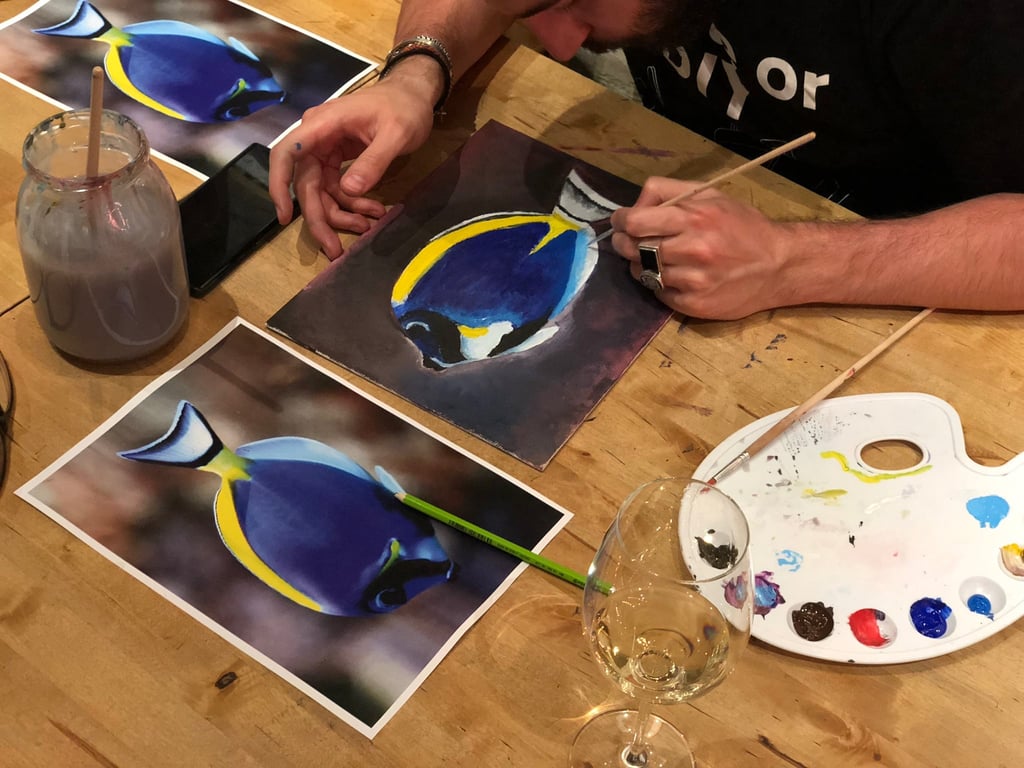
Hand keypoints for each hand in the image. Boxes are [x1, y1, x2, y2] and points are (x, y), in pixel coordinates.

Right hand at [268, 70, 436, 258]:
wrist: (414, 95)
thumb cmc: (404, 107)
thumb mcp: (396, 134)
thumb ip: (374, 161)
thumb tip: (351, 191)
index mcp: (322, 125)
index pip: (287, 153)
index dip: (279, 185)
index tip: (284, 216)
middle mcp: (317, 138)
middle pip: (306, 184)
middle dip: (320, 218)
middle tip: (335, 249)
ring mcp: (326, 150)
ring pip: (321, 192)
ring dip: (342, 214)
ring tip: (369, 226)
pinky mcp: (338, 160)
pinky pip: (337, 189)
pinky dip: (353, 205)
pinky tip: (374, 212)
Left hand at [610, 177, 796, 319]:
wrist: (778, 266)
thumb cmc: (743, 226)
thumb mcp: (710, 195)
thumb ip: (668, 192)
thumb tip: (633, 205)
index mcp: (695, 217)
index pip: (635, 222)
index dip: (621, 221)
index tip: (621, 221)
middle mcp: (693, 249)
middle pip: (633, 248)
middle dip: (625, 242)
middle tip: (632, 240)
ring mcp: (693, 280)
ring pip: (642, 271)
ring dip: (644, 264)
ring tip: (662, 257)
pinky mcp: (693, 304)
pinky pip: (658, 292)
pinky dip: (661, 284)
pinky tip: (678, 276)